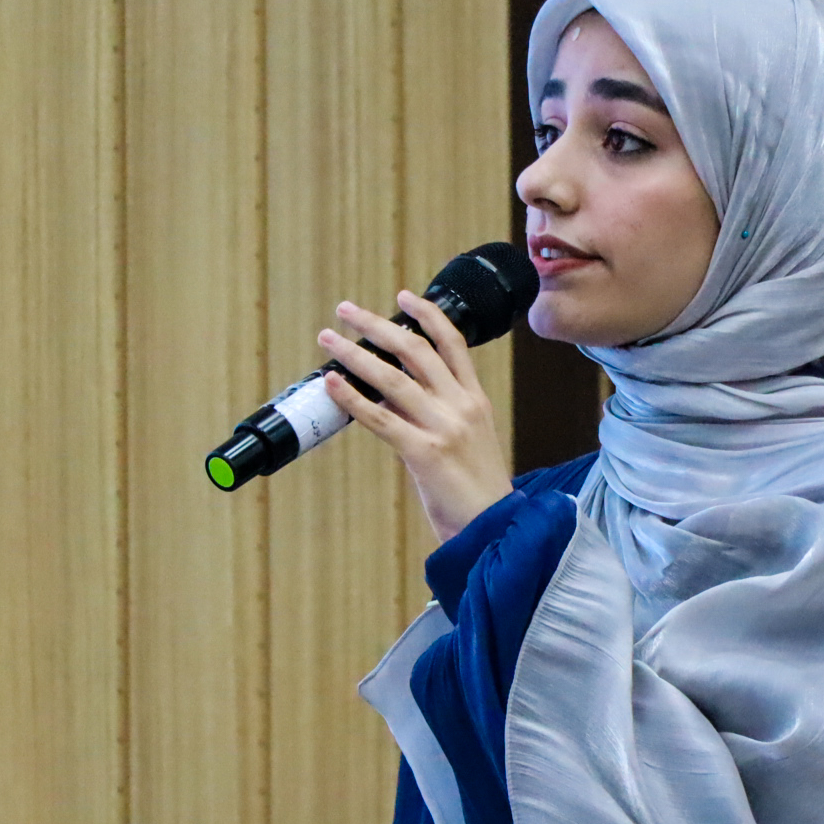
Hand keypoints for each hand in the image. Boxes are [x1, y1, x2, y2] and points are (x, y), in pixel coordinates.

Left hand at [319, 291, 515, 542]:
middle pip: (416, 350)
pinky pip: (380, 418)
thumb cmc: (478, 489)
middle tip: (346, 310)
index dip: (427, 315)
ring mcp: (443, 427)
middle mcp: (461, 406)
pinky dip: (352, 398)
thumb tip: (392, 395)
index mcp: (475, 399)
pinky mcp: (423, 453)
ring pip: (392, 378)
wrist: (495, 528)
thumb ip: (439, 412)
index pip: (453, 342)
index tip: (403, 296)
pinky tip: (332, 383)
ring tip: (328, 339)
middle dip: (377, 325)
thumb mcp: (470, 438)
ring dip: (355, 354)